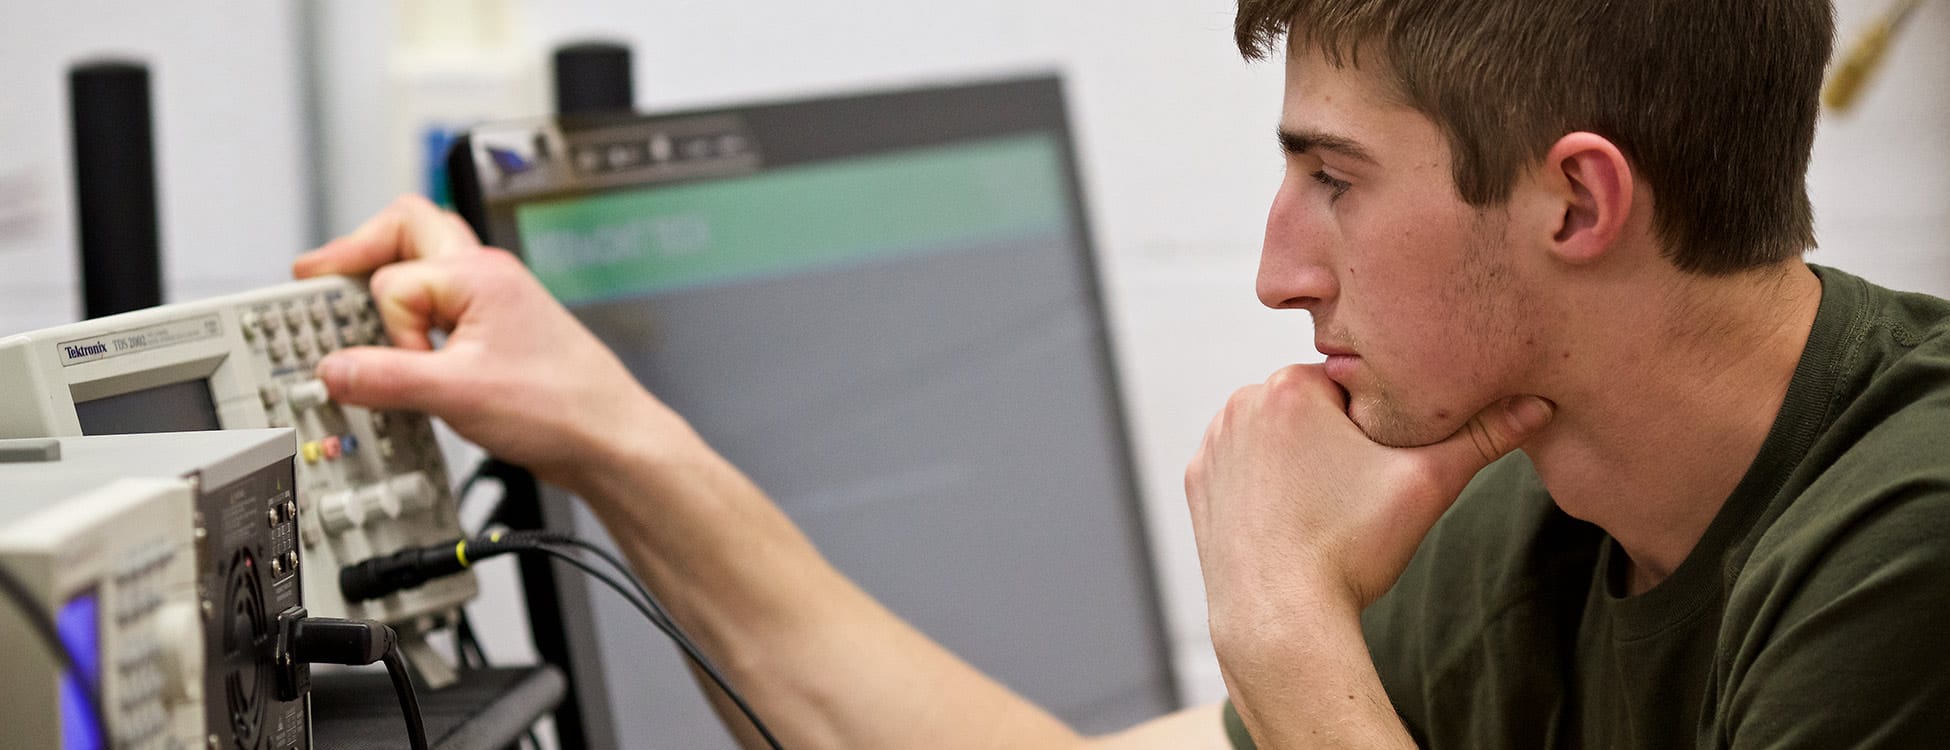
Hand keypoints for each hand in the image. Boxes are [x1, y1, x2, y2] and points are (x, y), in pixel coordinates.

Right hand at [294, 195, 689, 486]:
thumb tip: (332, 369)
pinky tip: (404, 354)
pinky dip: (411, 323)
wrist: (611, 439)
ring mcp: (493, 301)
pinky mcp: (496, 332)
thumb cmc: (562, 407)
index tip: (401, 365)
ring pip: (423, 266)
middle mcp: (486, 276)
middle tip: (314, 278)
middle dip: (358, 251)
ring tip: (355, 314)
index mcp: (478, 275)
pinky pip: (439, 307)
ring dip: (386, 287)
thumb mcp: (457, 395)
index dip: (389, 328)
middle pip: (405, 229)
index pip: (393, 278)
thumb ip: (386, 379)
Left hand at [1185, 364, 1552, 645]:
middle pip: (1316, 407)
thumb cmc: (1351, 549)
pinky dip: (1268, 483)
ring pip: (1279, 435)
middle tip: (1358, 493)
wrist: (1278, 618)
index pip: (1357, 385)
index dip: (1382, 425)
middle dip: (1341, 439)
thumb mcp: (1428, 484)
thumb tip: (1538, 402)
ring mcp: (1215, 441)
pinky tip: (1292, 517)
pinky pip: (1245, 465)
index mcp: (1293, 384)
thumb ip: (1483, 436)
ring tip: (1326, 508)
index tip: (1386, 466)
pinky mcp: (1198, 479)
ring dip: (1304, 458)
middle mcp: (1242, 402)